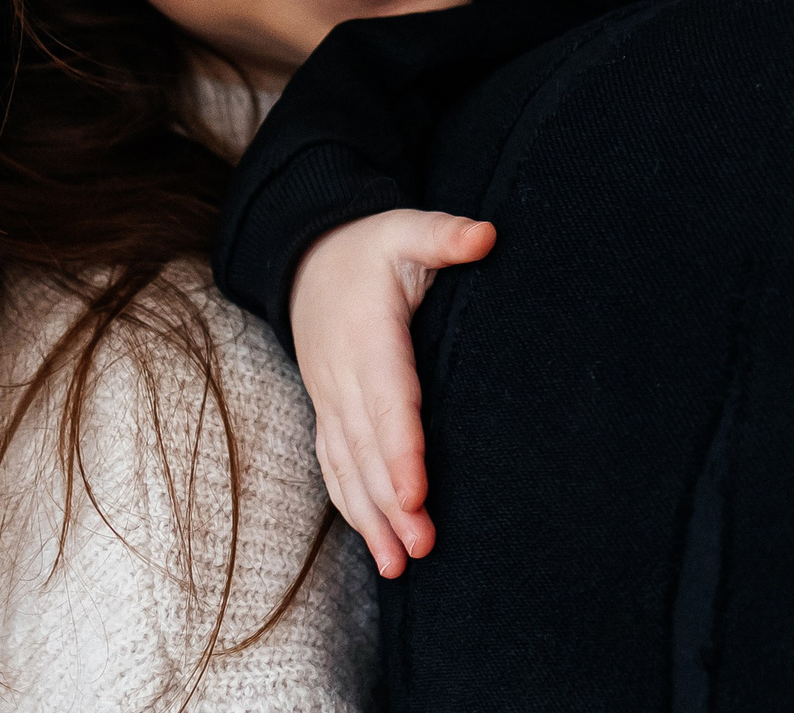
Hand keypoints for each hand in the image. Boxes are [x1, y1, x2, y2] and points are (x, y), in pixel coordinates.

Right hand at [287, 209, 494, 577]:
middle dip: (391, 502)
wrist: (307, 260)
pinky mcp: (327, 414)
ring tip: (398, 565)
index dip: (400, 449)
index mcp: (367, 335)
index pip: (387, 400)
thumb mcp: (405, 228)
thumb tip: (486, 236)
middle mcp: (342, 376)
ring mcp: (330, 400)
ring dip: (370, 519)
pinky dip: (351, 508)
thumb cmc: (369, 248)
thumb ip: (443, 234)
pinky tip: (374, 545)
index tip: (416, 492)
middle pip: (367, 447)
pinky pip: (334, 467)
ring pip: (347, 467)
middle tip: (420, 547)